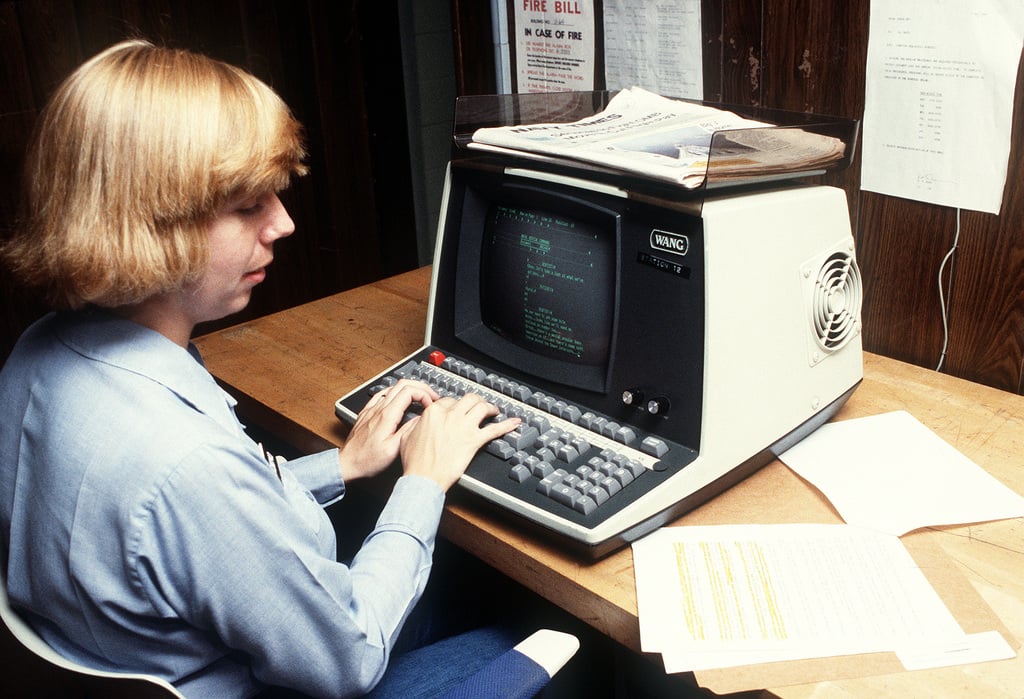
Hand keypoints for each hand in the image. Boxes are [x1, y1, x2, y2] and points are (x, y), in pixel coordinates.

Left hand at [337, 380, 438, 481]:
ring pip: (392, 387)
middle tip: (431, 397)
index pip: (409, 391)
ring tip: (419, 398)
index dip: (424, 394)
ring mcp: (371, 409)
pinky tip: (398, 399)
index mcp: (386, 416)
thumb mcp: (393, 450)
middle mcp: (378, 409)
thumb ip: (408, 431)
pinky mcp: (366, 413)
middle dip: (420, 387)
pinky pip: (381, 395)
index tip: (430, 404)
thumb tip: (421, 419)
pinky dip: (395, 393)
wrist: (347, 464)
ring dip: (409, 389)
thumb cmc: (367, 461)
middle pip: (402, 384)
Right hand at [399, 393, 520, 490]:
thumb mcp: (407, 436)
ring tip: (494, 411)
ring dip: (491, 407)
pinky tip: (514, 423)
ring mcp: (463, 427)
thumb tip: (421, 422)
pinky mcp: (474, 440)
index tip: (459, 410)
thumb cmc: (415, 462)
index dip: (456, 405)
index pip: (450, 400)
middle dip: (476, 400)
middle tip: (480, 405)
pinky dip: (507, 425)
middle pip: (469, 399)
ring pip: (482, 407)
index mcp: (433, 412)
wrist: (423, 479)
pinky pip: (495, 429)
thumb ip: (416, 424)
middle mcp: (450, 415)